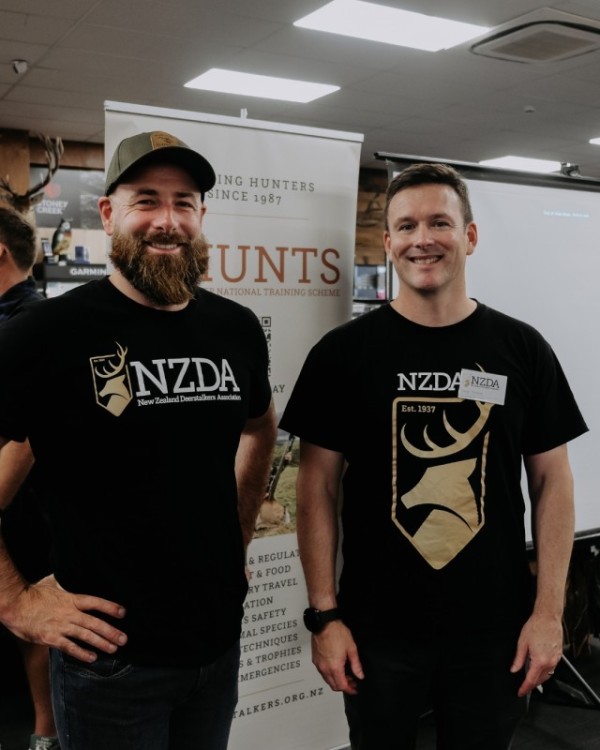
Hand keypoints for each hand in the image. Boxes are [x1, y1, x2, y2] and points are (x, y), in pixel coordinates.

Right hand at [2, 575, 126, 662]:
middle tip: (124, 639)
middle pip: (95, 622)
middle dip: (111, 631)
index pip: (95, 602)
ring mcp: (61, 626)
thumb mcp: (52, 583)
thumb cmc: (33, 593)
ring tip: (114, 648)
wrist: (16, 605)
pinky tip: (92, 657)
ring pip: (86, 635)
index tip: (123, 613)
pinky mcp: (51, 638)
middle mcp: (69, 613)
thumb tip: (68, 574)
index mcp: (71, 599)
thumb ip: (64, 582)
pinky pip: (69, 647)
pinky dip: (82, 653)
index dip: (110, 607)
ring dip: (101, 643)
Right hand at [311, 620, 363, 694]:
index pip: (341, 686)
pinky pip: (322, 672)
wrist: (324, 623)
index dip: (349, 690)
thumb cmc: (337, 632)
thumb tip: (360, 675)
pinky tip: (335, 667)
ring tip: (345, 674)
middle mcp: (325, 668)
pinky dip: (329, 674)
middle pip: (333, 686)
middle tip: (352, 682)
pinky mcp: (315, 659)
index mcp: (334, 667)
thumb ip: (356, 665)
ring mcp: (318, 664)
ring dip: (336, 680)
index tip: (354, 689)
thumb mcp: (351, 648)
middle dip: (343, 686)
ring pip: (327, 680)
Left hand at [510, 612, 562, 696]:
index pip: (531, 680)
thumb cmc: (535, 627)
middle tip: (523, 686)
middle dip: (531, 685)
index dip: (524, 688)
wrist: (547, 618)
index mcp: (540, 660)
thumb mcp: (522, 643)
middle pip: (540, 680)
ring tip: (529, 677)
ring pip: (547, 676)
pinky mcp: (559, 656)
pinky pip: (552, 669)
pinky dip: (544, 671)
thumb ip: (518, 659)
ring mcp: (556, 660)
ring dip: (538, 678)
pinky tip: (538, 667)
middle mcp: (550, 662)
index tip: (520, 692)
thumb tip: (514, 669)